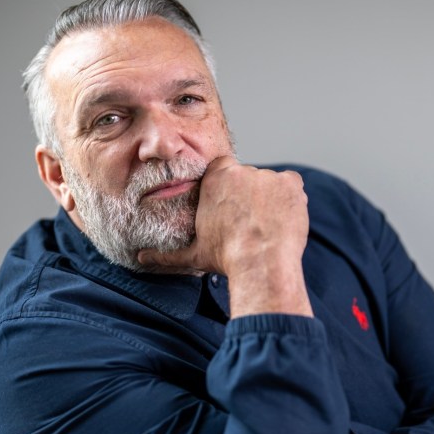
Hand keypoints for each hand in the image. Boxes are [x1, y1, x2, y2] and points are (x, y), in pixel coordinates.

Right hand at [139, 156, 312, 317]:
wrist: (260, 263)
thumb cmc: (225, 258)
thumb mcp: (193, 254)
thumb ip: (167, 252)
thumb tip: (140, 259)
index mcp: (216, 178)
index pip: (223, 170)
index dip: (229, 189)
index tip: (232, 209)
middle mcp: (241, 170)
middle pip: (248, 178)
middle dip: (250, 196)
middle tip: (252, 223)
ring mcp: (268, 175)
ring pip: (270, 184)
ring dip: (270, 199)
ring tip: (267, 226)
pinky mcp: (291, 183)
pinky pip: (292, 185)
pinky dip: (290, 199)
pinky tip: (282, 219)